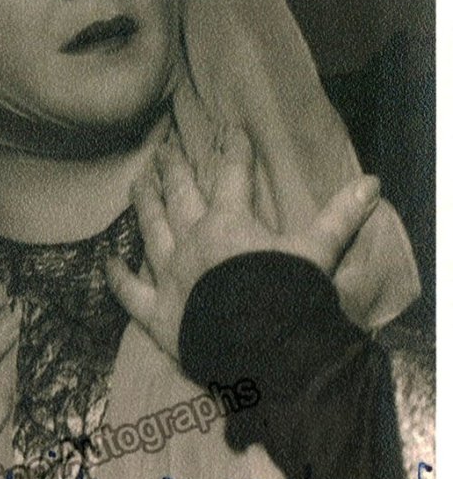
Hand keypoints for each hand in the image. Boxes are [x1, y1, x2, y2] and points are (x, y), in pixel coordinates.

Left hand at [107, 126, 380, 359]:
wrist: (262, 349)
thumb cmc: (288, 296)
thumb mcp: (317, 252)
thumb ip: (340, 216)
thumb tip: (372, 181)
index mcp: (229, 223)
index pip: (232, 175)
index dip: (233, 150)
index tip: (230, 129)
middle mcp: (192, 241)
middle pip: (179, 196)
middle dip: (173, 169)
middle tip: (164, 149)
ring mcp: (168, 275)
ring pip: (150, 230)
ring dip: (144, 204)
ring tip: (137, 181)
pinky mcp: (155, 312)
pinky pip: (130, 291)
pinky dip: (118, 277)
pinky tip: (108, 261)